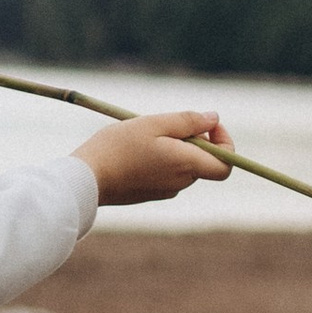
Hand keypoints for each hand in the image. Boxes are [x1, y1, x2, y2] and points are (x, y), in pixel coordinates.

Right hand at [79, 110, 232, 205]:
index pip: (225, 165)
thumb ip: (188, 121)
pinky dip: (161, 158)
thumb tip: (214, 119)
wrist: (86, 180)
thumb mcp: (154, 123)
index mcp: (187, 165)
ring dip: (174, 147)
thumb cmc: (118, 147)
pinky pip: (167, 173)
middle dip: (193, 138)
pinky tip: (135, 149)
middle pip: (202, 160)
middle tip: (164, 123)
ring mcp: (165, 190)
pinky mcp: (151, 193)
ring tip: (145, 135)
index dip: (224, 143)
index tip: (207, 126)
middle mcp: (181, 182)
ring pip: (183, 164)